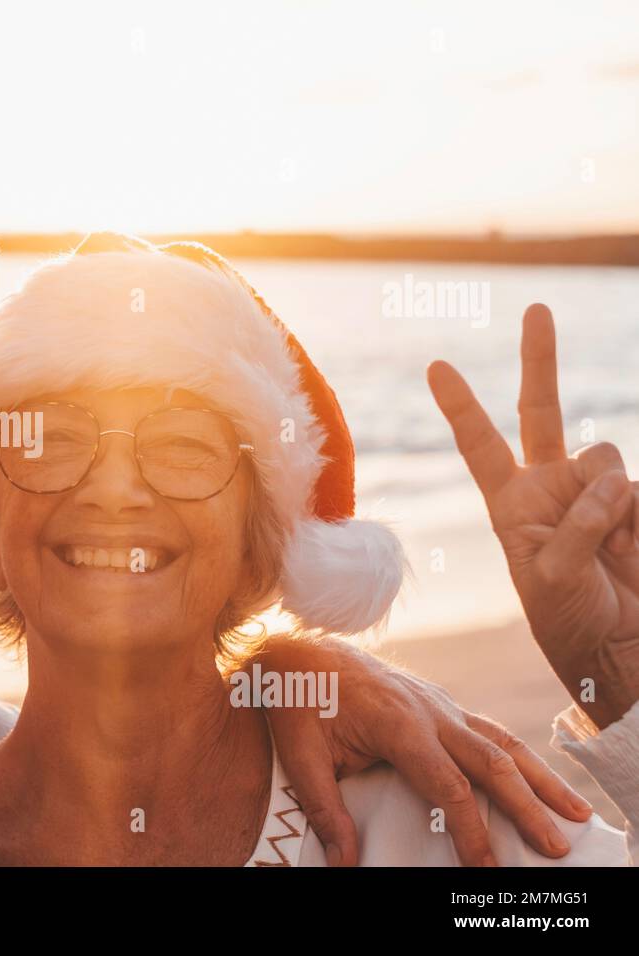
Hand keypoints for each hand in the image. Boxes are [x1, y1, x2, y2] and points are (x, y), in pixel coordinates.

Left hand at [260, 634, 592, 866]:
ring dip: (540, 778)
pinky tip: (536, 778)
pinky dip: (518, 755)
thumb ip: (325, 809)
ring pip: (501, 741)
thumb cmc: (298, 702)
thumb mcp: (300, 756)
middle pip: (491, 764)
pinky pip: (487, 729)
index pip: (447, 786)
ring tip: (577, 812)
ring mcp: (438, 703)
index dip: (471, 830)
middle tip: (555, 847)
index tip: (485, 867)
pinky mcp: (438, 703)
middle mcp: (428, 711)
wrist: (298, 649)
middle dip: (527, 808)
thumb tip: (343, 861)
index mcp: (397, 724)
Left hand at [428, 304, 638, 727]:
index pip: (479, 444)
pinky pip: (634, 490)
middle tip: (537, 307)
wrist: (616, 644)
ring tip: (601, 548)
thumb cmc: (567, 615)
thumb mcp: (549, 576)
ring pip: (602, 459)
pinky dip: (629, 521)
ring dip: (603, 503)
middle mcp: (549, 484)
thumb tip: (610, 485)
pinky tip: (624, 552)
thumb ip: (574, 524)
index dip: (460, 405)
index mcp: (509, 502)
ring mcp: (594, 489)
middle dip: (540, 358)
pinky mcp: (634, 501)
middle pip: (542, 409)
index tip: (436, 365)